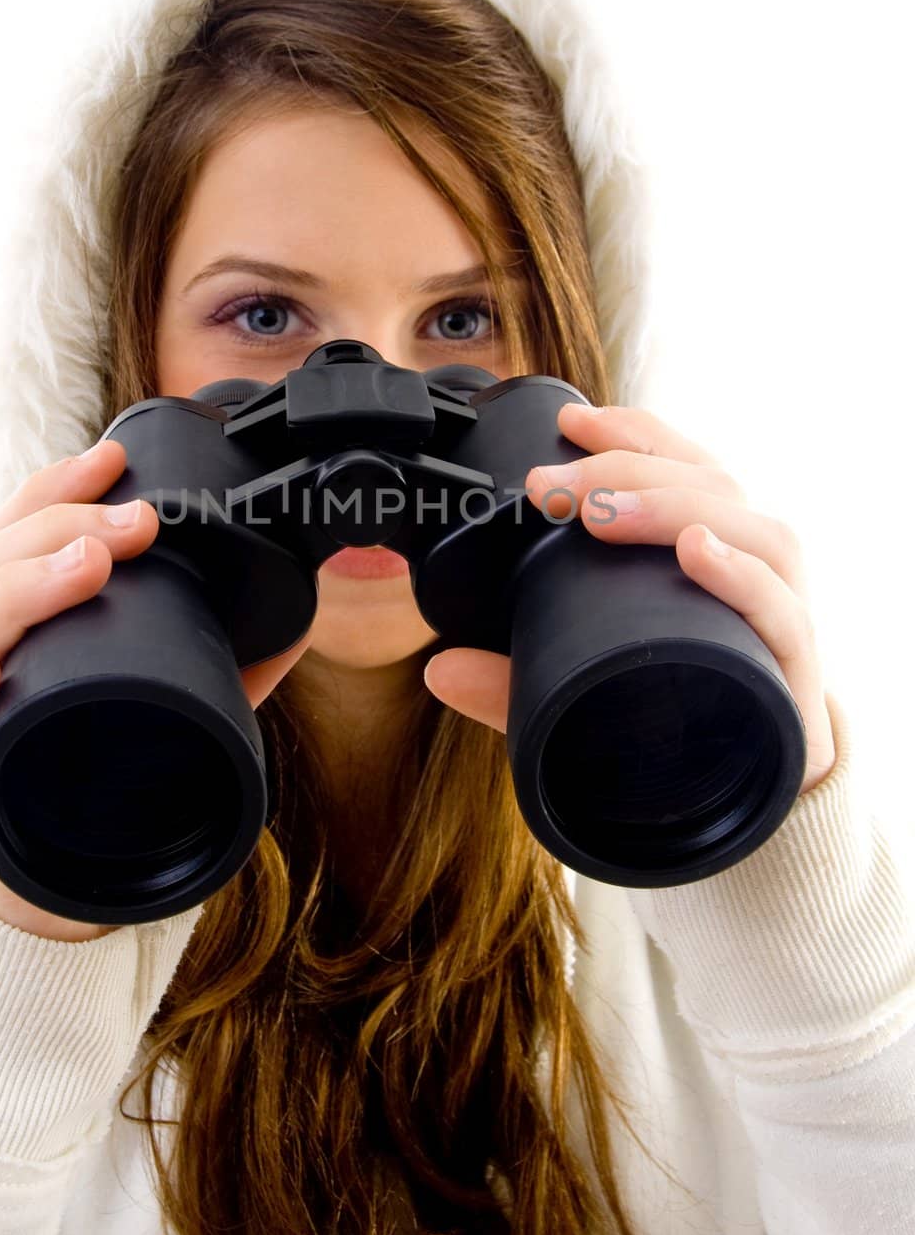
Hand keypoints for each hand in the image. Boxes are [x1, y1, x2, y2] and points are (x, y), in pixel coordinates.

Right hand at [0, 439, 313, 939]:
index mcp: (14, 614)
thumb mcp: (175, 689)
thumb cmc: (114, 759)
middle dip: (60, 529)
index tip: (115, 460)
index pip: (15, 530)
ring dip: (18, 593)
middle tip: (136, 525)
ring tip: (86, 569)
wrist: (73, 869)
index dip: (57, 487)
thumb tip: (298, 595)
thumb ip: (228, 643)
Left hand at [423, 401, 836, 794]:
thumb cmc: (671, 728)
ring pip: (757, 534)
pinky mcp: (794, 681)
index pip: (686, 466)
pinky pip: (784, 617)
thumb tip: (440, 669)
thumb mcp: (580, 692)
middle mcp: (755, 573)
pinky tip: (700, 553)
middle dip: (628, 470)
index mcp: (712, 554)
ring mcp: (781, 623)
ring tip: (605, 513)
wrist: (747, 811)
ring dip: (676, 508)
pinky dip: (744, 578)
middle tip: (551, 485)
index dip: (634, 432)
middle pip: (713, 487)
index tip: (572, 423)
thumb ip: (513, 683)